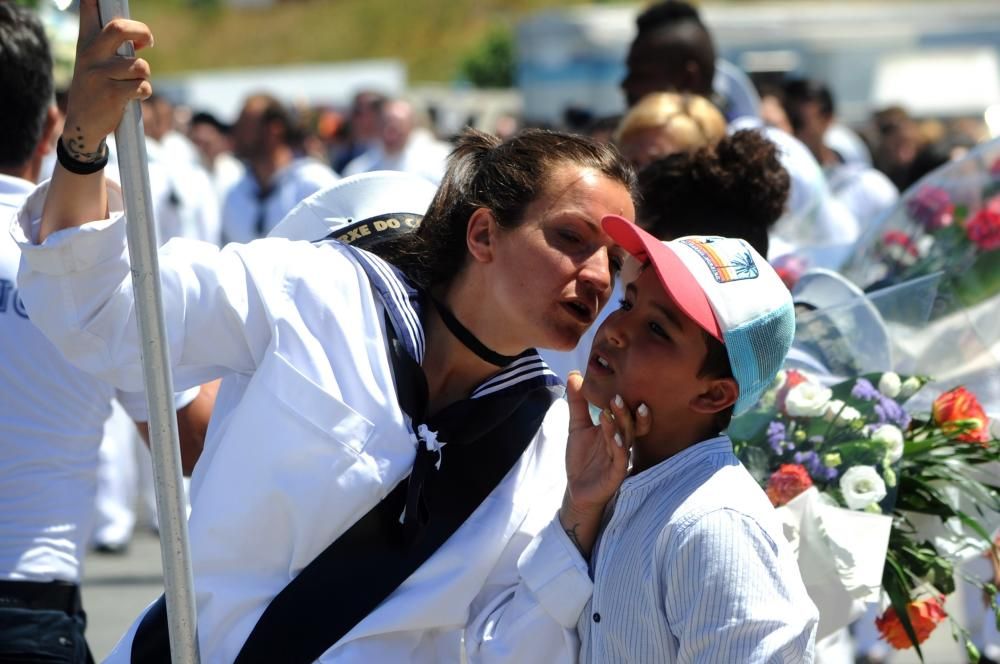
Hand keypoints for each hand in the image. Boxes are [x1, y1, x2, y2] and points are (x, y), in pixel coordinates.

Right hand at [62, 0, 153, 156]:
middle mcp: (89, 55)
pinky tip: (130, 97)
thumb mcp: (98, 64)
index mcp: (86, 43)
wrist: (83, 125)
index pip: (88, 12)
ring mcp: (99, 74)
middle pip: (119, 29)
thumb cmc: (96, 89)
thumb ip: (116, 48)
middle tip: (148, 41)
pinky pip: (142, 87)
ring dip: (144, 76)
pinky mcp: (111, 94)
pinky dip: (143, 92)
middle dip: (141, 32)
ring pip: (140, 65)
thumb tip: (143, 38)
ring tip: (131, 84)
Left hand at [559, 371, 650, 556]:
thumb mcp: (577, 426)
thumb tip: (574, 374)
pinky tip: (614, 438)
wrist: (577, 489)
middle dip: (625, 411)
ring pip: (626, 439)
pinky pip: (621, 459)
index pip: (627, 412)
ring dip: (620, 425)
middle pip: (630, 424)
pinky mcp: (616, 474)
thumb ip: (578, 403)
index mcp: (616, 429)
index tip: (622, 384)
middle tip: (617, 396)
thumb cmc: (582, 458)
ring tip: (610, 412)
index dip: (627, 400)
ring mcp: (620, 458)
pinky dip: (619, 448)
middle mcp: (622, 442)